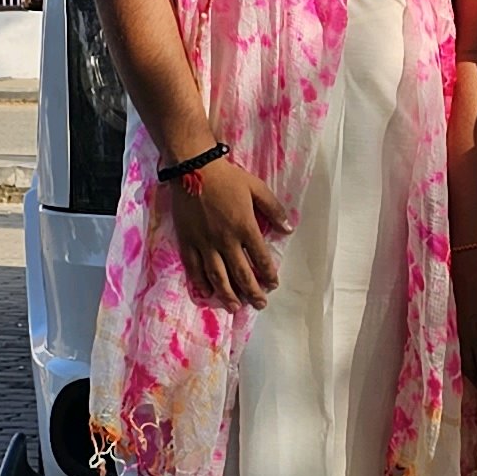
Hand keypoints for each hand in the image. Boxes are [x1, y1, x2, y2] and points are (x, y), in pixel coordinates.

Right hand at [166, 158, 289, 310]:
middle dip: (252, 292)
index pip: (260, 258)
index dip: (269, 274)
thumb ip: (274, 209)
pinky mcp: (187, 242)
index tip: (273, 284)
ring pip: (218, 276)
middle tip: (260, 304)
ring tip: (235, 307)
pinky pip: (194, 268)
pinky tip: (208, 293)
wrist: (192, 168)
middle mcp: (226, 240)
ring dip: (228, 294)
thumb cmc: (227, 177)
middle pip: (241, 273)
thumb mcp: (256, 188)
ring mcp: (205, 243)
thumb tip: (288, 229)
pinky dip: (201, 283)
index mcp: (245, 227)